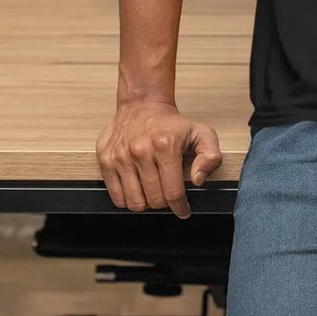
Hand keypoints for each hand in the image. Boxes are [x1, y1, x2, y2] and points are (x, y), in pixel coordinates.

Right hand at [96, 100, 221, 218]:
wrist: (143, 105)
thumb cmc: (172, 124)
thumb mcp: (201, 133)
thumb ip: (210, 156)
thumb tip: (198, 180)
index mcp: (166, 145)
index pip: (173, 192)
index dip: (180, 207)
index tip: (183, 210)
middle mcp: (141, 151)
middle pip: (154, 200)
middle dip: (164, 202)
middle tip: (167, 193)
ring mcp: (121, 156)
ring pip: (134, 203)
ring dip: (146, 203)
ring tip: (152, 191)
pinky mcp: (106, 160)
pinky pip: (116, 197)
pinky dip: (128, 200)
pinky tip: (137, 188)